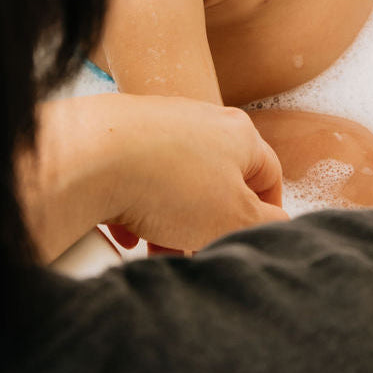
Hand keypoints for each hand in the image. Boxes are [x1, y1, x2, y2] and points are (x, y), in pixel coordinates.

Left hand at [102, 94, 287, 252]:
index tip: (250, 239)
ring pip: (179, 184)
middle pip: (219, 182)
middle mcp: (205, 121)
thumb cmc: (170, 182)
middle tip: (197, 251)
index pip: (269, 175)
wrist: (93, 155)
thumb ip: (264, 224)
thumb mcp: (232, 216)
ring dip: (174, 221)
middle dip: (210, 224)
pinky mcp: (124, 135)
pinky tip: (127, 231)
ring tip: (157, 247)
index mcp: (241, 135)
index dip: (265, 213)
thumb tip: (279, 223)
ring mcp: (163, 125)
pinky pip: (142, 178)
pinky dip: (140, 208)